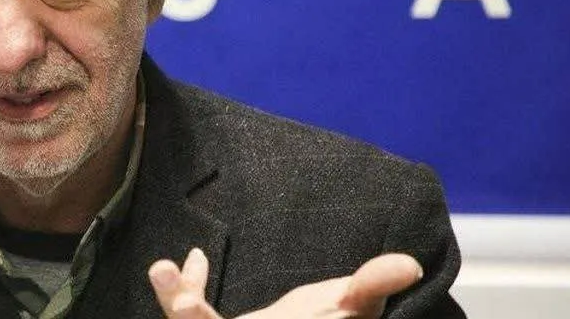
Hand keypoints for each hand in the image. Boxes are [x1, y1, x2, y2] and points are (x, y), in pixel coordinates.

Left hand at [148, 248, 422, 317]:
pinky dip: (190, 285)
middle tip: (167, 283)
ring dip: (175, 295)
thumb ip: (371, 286)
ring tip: (161, 267)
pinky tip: (195, 257)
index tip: (183, 303)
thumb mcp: (356, 311)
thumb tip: (408, 263)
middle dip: (184, 313)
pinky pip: (194, 308)